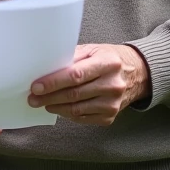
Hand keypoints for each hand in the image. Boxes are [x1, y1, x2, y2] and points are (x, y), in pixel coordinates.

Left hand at [28, 44, 150, 125]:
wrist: (136, 74)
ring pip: (77, 109)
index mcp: (108, 63)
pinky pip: (83, 118)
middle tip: (33, 98)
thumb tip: (46, 68)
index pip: (76, 75)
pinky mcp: (111, 116)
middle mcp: (113, 84)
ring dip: (55, 107)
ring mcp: (113, 103)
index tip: (36, 86)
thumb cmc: (109, 59)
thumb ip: (72, 58)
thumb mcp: (93, 50)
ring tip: (42, 103)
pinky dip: (68, 114)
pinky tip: (59, 108)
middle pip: (74, 94)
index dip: (53, 82)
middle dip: (49, 97)